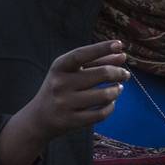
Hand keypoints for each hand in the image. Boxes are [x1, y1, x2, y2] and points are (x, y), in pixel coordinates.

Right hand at [0, 40, 127, 164]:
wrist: (39, 117)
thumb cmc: (60, 88)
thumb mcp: (71, 72)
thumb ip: (96, 61)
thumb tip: (122, 55)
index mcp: (58, 68)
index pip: (81, 54)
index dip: (101, 48)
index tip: (119, 44)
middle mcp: (60, 84)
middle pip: (101, 74)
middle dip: (119, 73)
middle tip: (125, 74)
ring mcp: (65, 103)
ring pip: (105, 95)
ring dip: (117, 91)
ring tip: (117, 88)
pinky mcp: (71, 121)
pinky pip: (101, 113)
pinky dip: (111, 107)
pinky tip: (110, 103)